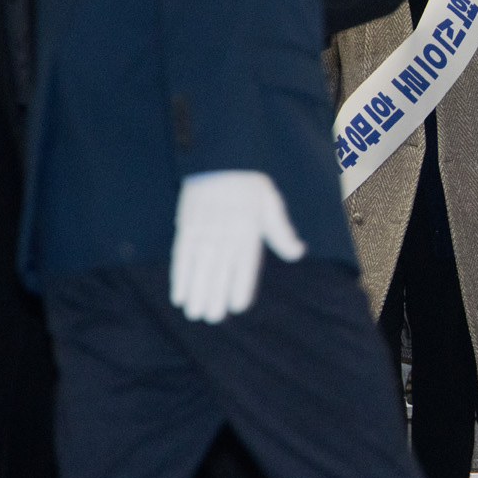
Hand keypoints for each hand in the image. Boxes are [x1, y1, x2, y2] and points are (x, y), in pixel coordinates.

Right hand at [170, 171, 307, 323]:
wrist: (220, 159)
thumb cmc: (250, 185)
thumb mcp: (271, 204)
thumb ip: (282, 232)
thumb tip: (298, 252)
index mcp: (248, 230)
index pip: (244, 265)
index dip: (239, 286)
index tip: (237, 307)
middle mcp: (226, 232)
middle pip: (219, 270)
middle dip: (214, 295)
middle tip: (212, 318)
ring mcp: (204, 230)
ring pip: (198, 267)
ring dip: (195, 291)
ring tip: (194, 313)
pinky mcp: (186, 226)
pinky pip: (181, 255)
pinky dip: (179, 276)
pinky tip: (178, 295)